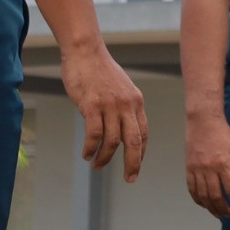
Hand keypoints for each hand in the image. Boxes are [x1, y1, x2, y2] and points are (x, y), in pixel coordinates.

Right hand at [63, 42, 148, 180]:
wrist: (86, 51)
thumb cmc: (99, 70)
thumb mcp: (120, 88)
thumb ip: (123, 107)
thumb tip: (119, 126)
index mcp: (136, 102)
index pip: (143, 133)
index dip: (141, 152)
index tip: (136, 165)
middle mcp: (127, 106)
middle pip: (134, 142)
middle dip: (133, 164)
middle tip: (130, 178)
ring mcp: (110, 106)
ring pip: (112, 141)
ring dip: (105, 158)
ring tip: (97, 166)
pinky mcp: (92, 105)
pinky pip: (94, 134)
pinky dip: (90, 148)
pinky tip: (86, 154)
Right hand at [184, 114, 229, 217]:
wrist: (203, 122)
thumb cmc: (223, 134)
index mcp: (223, 164)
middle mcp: (209, 169)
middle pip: (215, 196)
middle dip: (223, 209)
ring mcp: (197, 169)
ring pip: (202, 195)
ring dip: (210, 207)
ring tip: (218, 213)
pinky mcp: (188, 168)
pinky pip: (192, 188)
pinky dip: (198, 199)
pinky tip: (204, 204)